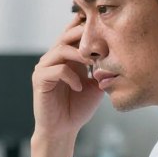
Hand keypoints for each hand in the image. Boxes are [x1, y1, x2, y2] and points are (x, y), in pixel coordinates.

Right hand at [29, 15, 104, 156]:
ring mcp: (44, 67)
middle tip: (101, 41)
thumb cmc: (78, 108)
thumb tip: (118, 54)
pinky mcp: (39, 79)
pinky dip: (71, 76)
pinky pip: (57, 70)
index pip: (74, 33)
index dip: (87, 26)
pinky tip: (79, 87)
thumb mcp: (96, 85)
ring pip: (61, 49)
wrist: (63, 130)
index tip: (105, 27)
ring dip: (80, 54)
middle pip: (67, 34)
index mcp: (67, 56)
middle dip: (84, 35)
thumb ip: (102, 68)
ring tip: (94, 63)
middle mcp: (53, 58)